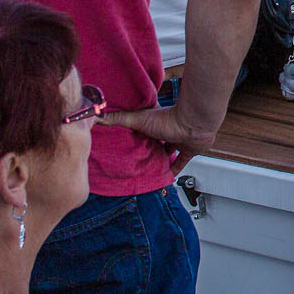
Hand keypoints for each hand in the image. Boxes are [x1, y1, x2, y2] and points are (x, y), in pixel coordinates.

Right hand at [101, 105, 218, 174]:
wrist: (195, 123)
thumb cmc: (168, 119)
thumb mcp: (139, 119)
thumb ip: (119, 118)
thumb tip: (97, 115)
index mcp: (153, 123)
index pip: (140, 131)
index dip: (132, 139)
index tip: (122, 148)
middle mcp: (166, 131)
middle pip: (153, 143)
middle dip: (145, 152)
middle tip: (134, 165)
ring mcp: (178, 140)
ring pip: (166, 152)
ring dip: (159, 161)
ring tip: (146, 173)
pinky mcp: (189, 150)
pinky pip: (180, 162)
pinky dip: (174, 170)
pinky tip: (166, 178)